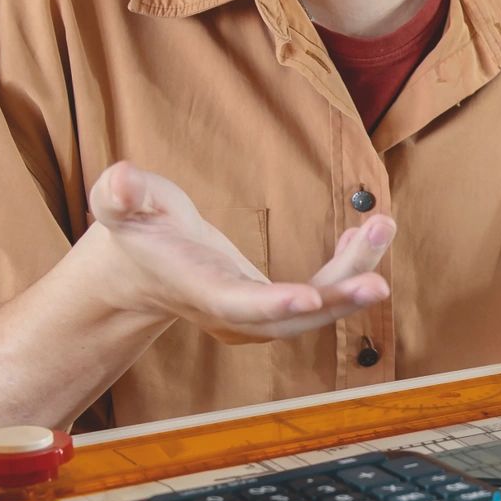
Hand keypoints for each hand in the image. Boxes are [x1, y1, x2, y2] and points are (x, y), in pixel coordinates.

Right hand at [87, 162, 391, 343]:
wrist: (143, 268)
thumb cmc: (136, 230)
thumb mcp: (119, 205)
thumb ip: (120, 194)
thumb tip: (118, 181)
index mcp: (200, 291)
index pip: (237, 305)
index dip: (272, 305)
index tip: (309, 298)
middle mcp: (234, 315)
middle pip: (292, 319)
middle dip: (336, 301)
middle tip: (379, 280)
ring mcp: (258, 317)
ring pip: (315, 308)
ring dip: (353, 273)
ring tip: (382, 225)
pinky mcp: (275, 307)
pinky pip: (320, 296)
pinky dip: (347, 267)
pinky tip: (365, 233)